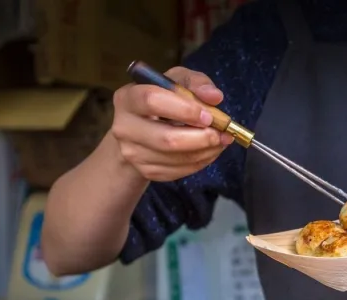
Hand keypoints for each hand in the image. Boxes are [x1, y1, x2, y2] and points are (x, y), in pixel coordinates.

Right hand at [110, 66, 233, 181]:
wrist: (142, 127)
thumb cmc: (163, 99)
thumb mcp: (177, 81)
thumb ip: (196, 83)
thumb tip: (214, 96)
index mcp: (127, 98)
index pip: (152, 101)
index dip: (184, 110)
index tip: (208, 115)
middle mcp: (124, 127)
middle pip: (166, 139)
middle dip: (201, 137)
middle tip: (222, 133)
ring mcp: (133, 153)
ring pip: (175, 158)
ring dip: (206, 151)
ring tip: (221, 141)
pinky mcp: (146, 171)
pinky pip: (179, 171)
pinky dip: (201, 162)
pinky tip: (209, 151)